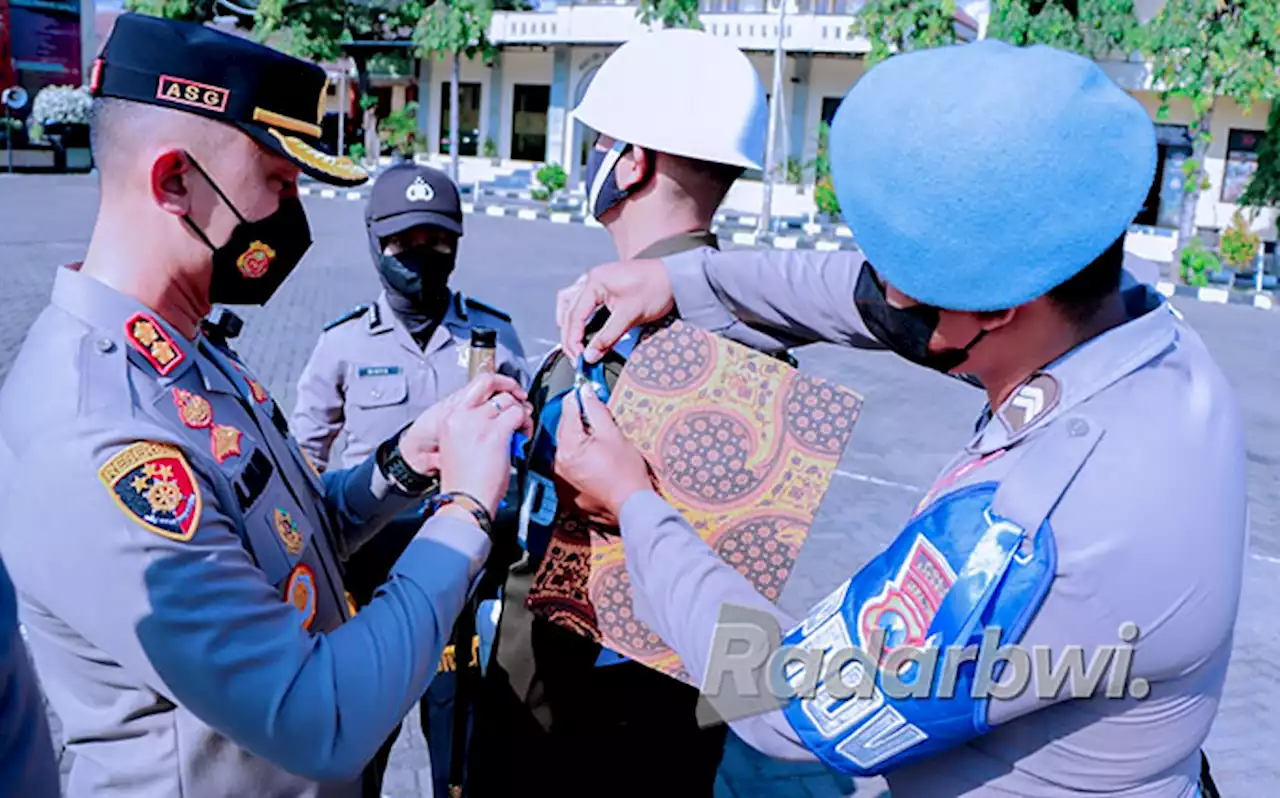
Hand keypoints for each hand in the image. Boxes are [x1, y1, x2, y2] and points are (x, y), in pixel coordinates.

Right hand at [437, 389, 532, 515]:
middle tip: (520, 400)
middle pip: (491, 382)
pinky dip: (526, 424)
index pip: (476, 384)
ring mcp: (478, 422)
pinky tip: (523, 436)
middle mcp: (462, 415)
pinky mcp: (495, 433)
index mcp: (450, 417)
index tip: (506, 391)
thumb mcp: (458, 444)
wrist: (465, 500)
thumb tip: (498, 412)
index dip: (496, 384)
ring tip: (521, 427)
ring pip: (509, 400)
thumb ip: (473, 423)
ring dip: (521, 412)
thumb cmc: (464, 480)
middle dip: (511, 387)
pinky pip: (518, 415)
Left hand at [553, 387, 653, 520]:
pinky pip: (569, 466)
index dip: (578, 398)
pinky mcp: (567, 490)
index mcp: (569, 447)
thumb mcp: (614, 434)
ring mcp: (561, 478)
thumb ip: (596, 411)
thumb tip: (586, 394)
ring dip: (579, 441)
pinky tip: (596, 461)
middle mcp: (559, 463)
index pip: (567, 411)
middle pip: (565, 429)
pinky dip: (579, 459)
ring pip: (567, 448)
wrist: (631, 506)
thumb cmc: (626, 476)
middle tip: (598, 418)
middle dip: (580, 421)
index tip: (585, 392)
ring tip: (601, 445)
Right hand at [557, 259, 673, 362]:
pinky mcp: (604, 284)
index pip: (574, 315)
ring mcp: (596, 279)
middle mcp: (591, 278)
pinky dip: (577, 314)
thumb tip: (590, 356)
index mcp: (595, 282)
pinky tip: (581, 326)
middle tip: (575, 356)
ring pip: (569, 302)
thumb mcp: (630, 316)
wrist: (676, 277)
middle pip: (568, 309)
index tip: (578, 358)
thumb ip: (607, 337)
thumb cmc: (656, 289)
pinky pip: (580, 299)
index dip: (573, 340)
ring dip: (568, 322)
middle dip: (568, 335)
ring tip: (573, 342)